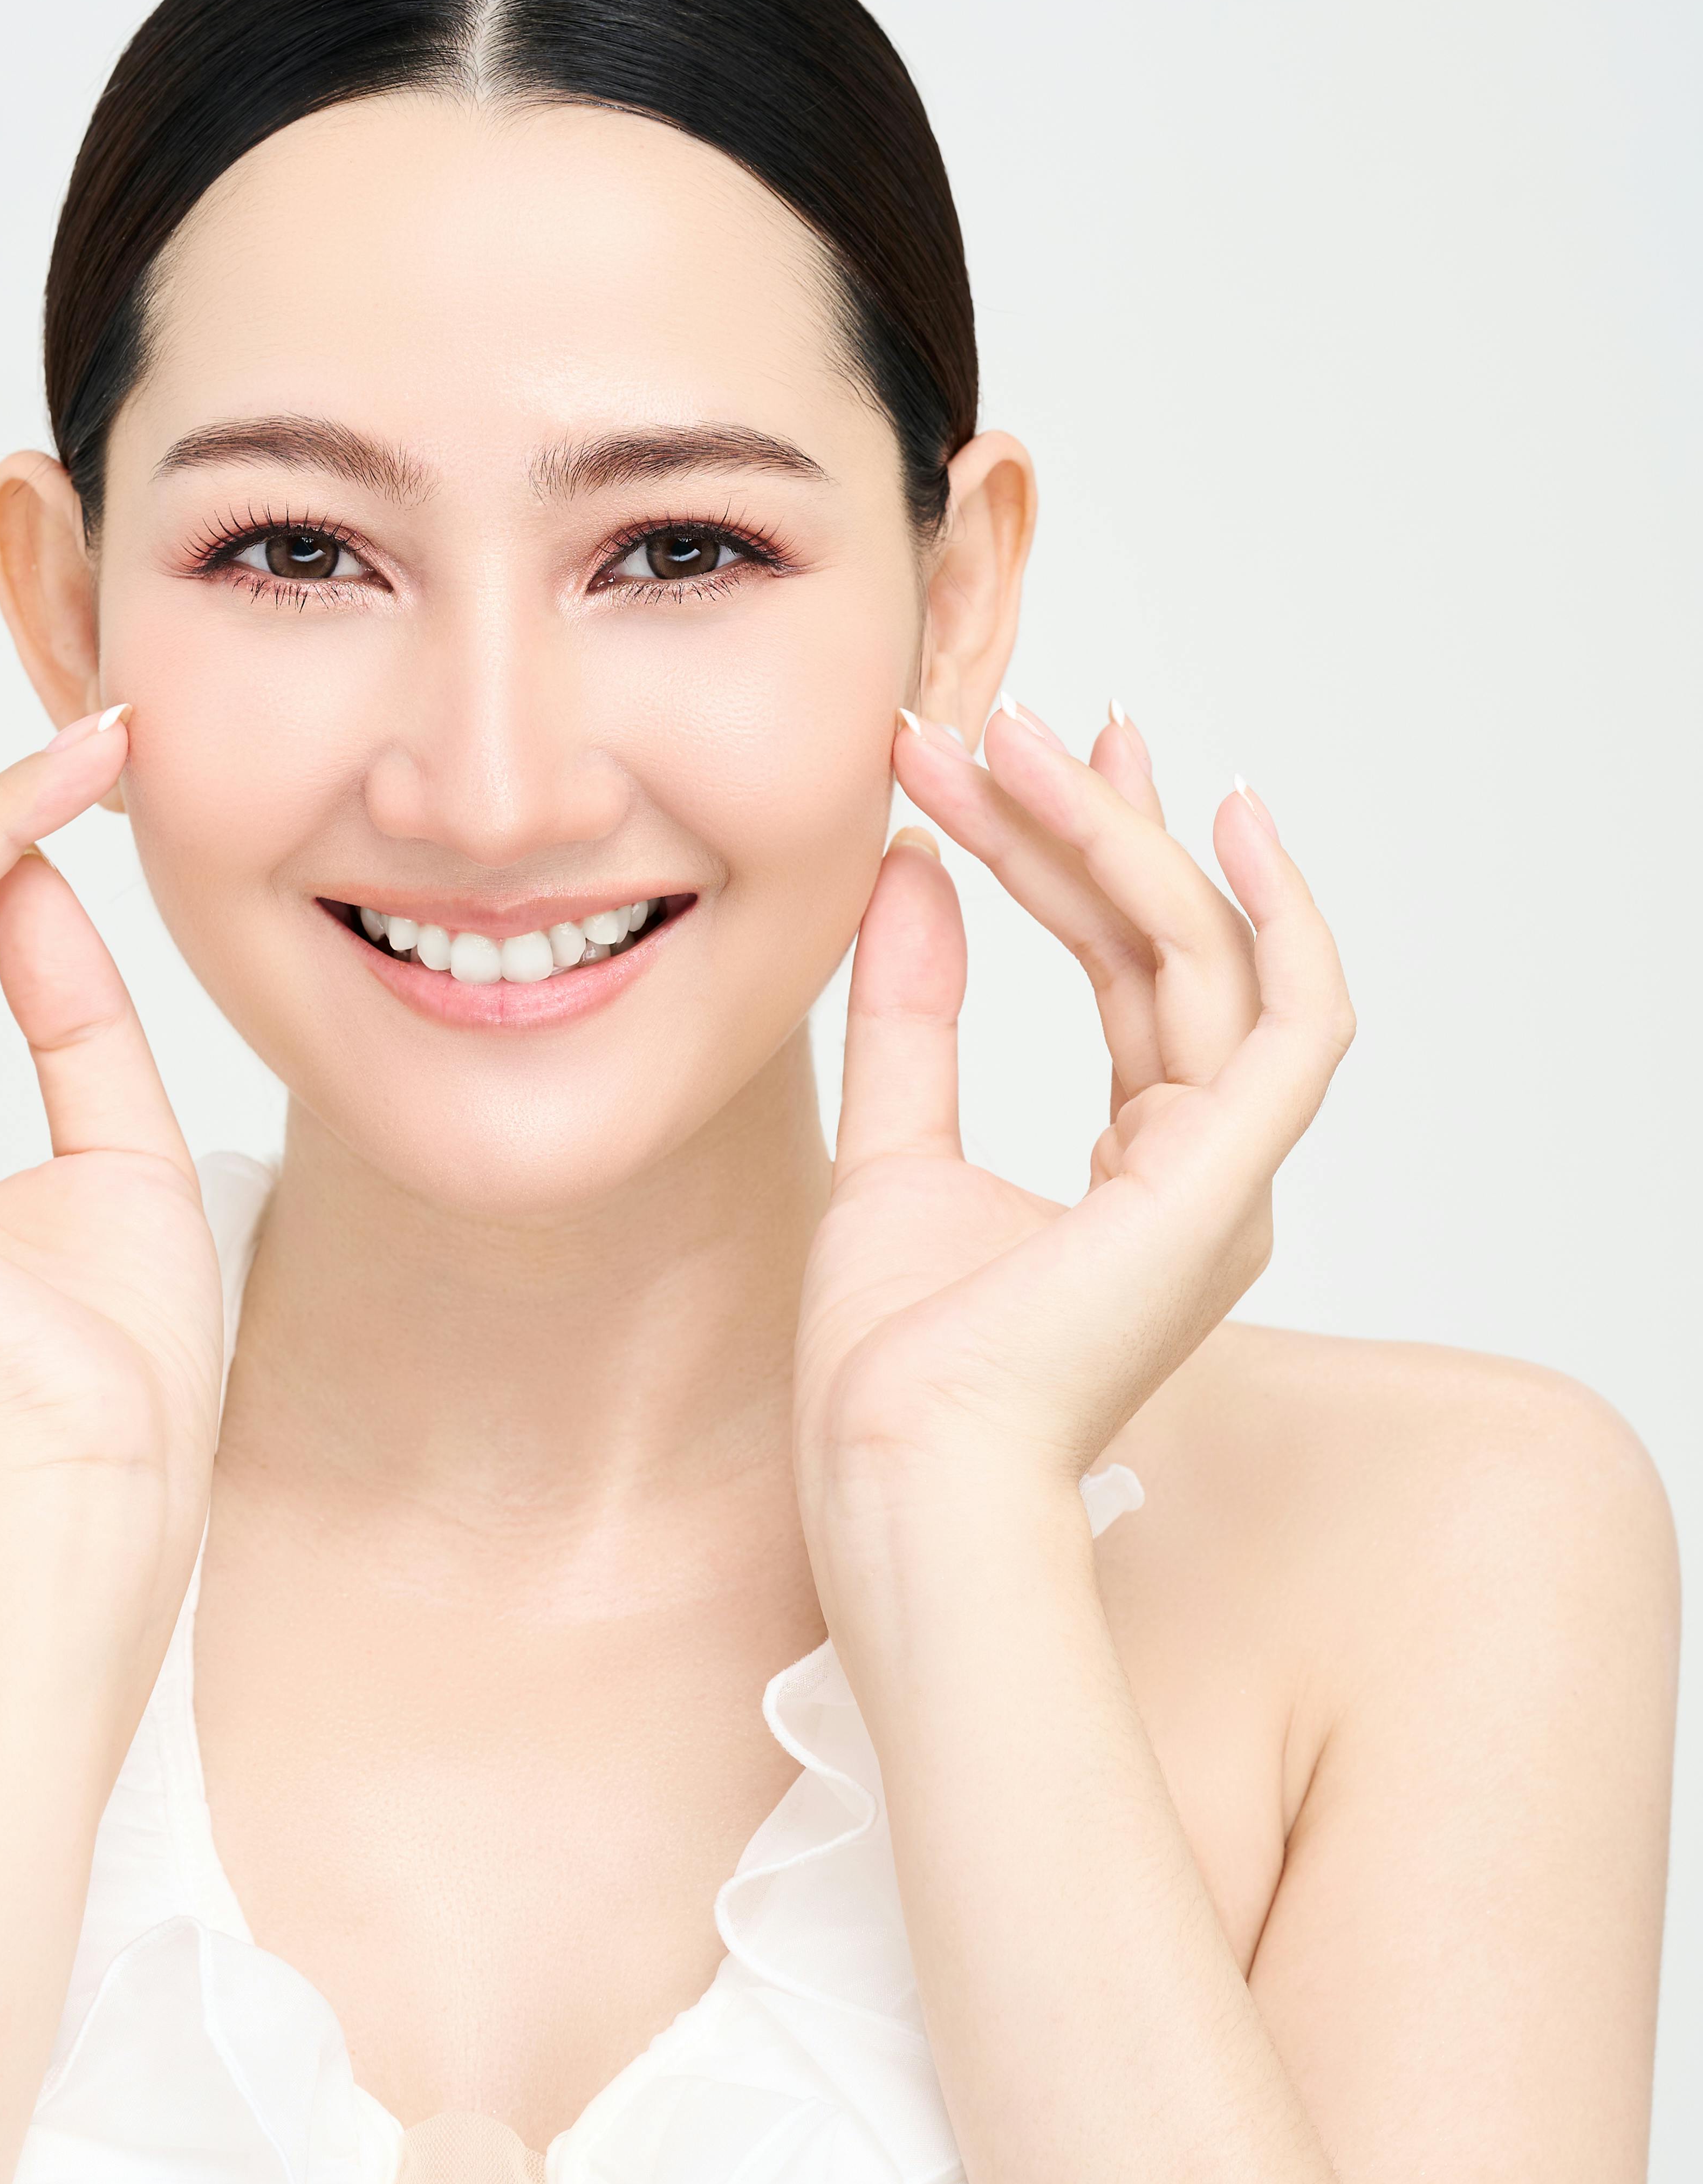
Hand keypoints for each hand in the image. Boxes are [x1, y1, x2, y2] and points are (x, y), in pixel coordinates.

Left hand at [794, 699, 1354, 1529]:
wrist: (897, 1464)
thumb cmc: (892, 1363)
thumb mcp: (889, 1145)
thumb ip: (913, 1013)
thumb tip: (907, 868)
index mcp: (1143, 1174)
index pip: (1129, 976)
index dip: (1074, 857)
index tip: (1003, 761)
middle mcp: (1205, 1170)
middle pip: (1169, 949)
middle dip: (1094, 822)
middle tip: (1013, 718)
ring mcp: (1227, 1177)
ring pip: (1207, 956)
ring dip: (1124, 837)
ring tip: (1030, 739)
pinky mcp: (1226, 1179)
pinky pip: (1294, 1019)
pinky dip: (1276, 912)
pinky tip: (1224, 817)